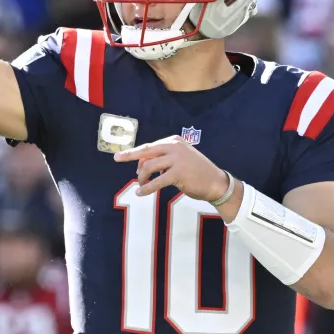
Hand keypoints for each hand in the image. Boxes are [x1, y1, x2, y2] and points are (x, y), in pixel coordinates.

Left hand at [113, 135, 230, 201]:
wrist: (216, 182)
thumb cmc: (196, 172)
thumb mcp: (180, 159)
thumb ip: (163, 159)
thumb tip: (141, 166)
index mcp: (174, 141)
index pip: (150, 146)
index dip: (134, 152)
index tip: (121, 155)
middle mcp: (174, 146)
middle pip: (146, 151)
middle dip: (129, 155)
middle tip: (117, 158)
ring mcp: (176, 159)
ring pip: (149, 166)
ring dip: (142, 178)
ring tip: (141, 185)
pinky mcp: (178, 173)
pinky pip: (156, 181)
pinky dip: (147, 188)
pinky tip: (142, 192)